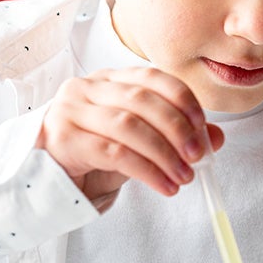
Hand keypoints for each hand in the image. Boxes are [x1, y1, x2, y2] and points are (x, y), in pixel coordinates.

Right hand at [37, 66, 224, 204]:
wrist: (46, 179)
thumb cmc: (94, 155)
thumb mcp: (138, 142)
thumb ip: (174, 134)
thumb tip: (216, 138)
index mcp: (109, 79)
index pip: (152, 77)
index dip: (182, 99)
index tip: (204, 126)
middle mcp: (87, 87)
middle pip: (142, 100)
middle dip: (177, 129)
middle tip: (197, 156)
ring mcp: (70, 111)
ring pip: (129, 126)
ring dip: (164, 153)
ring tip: (184, 177)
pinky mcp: (62, 139)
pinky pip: (114, 153)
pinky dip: (147, 170)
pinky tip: (164, 185)